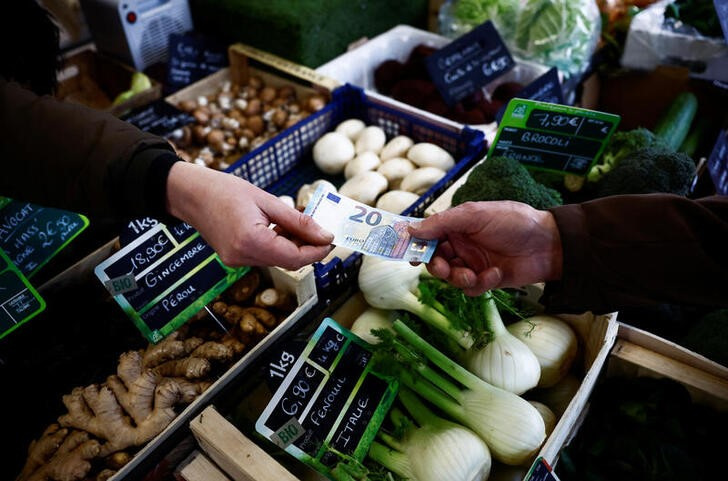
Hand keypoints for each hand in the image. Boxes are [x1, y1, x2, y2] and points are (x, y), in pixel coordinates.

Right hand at [165, 162, 332, 269]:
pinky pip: (265, 256)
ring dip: (294, 246)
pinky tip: (282, 228)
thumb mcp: (267, 200)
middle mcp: (242, 257)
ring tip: (299, 223)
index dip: (317, 251)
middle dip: (308, 248)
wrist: (191, 193)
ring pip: (278, 260)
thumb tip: (325, 235)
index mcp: (251, 241)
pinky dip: (278, 245)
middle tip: (321, 229)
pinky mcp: (234, 258)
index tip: (331, 239)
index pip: (295, 258)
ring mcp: (236, 260)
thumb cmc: (225, 190)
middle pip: (288, 262)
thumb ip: (298, 221)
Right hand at [409, 201, 562, 295]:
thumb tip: (412, 230)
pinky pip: (471, 289)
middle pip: (435, 261)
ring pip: (451, 278)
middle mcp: (462, 245)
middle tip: (443, 268)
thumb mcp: (476, 215)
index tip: (408, 255)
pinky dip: (480, 284)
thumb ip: (443, 222)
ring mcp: (474, 263)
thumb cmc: (514, 221)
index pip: (429, 236)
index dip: (417, 246)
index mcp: (457, 226)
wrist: (549, 244)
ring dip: (458, 278)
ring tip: (472, 274)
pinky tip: (496, 273)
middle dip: (437, 267)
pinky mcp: (487, 280)